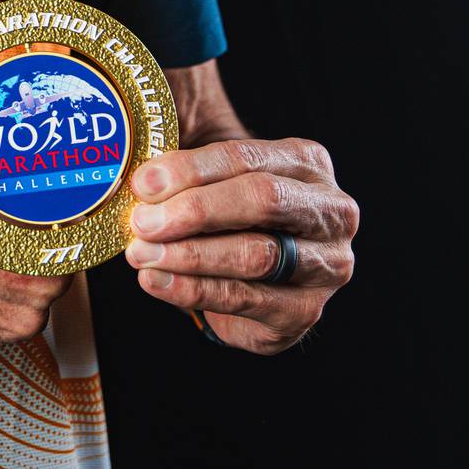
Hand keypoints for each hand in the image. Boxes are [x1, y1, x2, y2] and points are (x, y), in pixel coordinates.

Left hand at [124, 138, 358, 353]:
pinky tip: (155, 281)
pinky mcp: (305, 311)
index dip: (190, 169)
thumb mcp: (211, 174)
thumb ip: (180, 162)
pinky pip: (244, 299)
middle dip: (195, 210)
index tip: (144, 183)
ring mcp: (326, 265)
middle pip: (262, 199)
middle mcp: (330, 211)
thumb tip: (138, 170)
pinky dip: (192, 290)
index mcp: (306, 163)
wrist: (249, 272)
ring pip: (254, 254)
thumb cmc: (226, 209)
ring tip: (141, 253)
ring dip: (188, 254)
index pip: (245, 157)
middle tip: (143, 221)